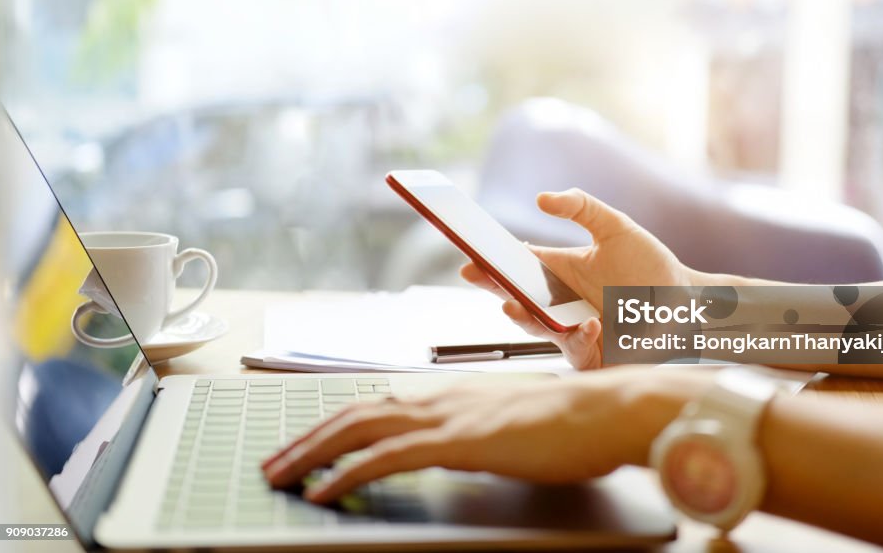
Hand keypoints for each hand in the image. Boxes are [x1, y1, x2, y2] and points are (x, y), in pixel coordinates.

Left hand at [262, 367, 703, 503]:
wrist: (607, 409)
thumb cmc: (573, 421)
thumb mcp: (513, 424)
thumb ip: (478, 431)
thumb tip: (457, 446)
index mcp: (452, 393)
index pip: (379, 405)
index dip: (337, 424)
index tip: (310, 443)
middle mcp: (440, 397)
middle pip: (356, 412)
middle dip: (309, 438)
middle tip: (275, 462)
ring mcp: (447, 416)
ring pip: (359, 428)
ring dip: (312, 452)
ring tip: (280, 475)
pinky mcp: (457, 440)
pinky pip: (386, 457)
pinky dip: (347, 472)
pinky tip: (324, 489)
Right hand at [461, 188, 696, 369]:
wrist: (687, 301)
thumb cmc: (651, 265)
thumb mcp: (615, 227)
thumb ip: (581, 207)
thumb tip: (542, 198)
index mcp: (559, 272)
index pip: (516, 268)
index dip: (491, 265)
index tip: (471, 258)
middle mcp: (561, 303)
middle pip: (517, 298)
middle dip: (494, 290)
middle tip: (480, 278)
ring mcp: (574, 330)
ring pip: (537, 329)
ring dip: (525, 317)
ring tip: (516, 304)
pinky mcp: (593, 355)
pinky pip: (575, 351)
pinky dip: (578, 337)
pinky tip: (590, 323)